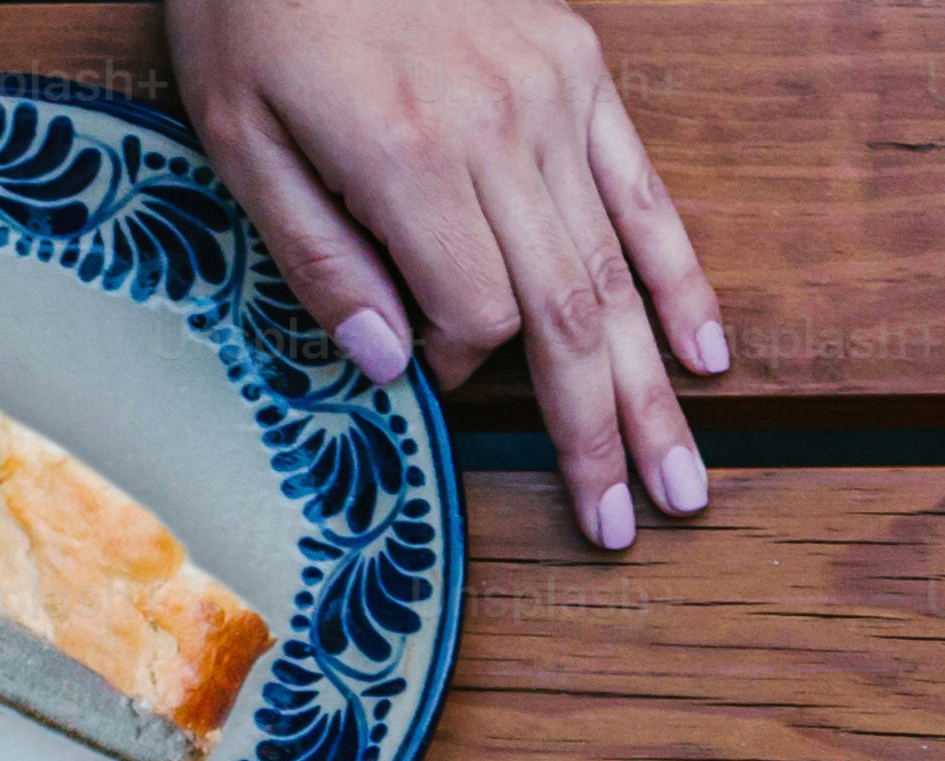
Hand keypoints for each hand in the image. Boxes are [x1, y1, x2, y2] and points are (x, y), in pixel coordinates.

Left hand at [171, 0, 724, 553]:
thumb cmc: (257, 4)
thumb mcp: (237, 129)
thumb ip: (314, 253)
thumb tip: (394, 367)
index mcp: (408, 155)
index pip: (478, 314)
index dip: (466, 366)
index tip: (433, 368)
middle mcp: (499, 132)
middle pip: (568, 317)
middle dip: (599, 433)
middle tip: (628, 523)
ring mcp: (553, 98)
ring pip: (616, 273)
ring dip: (653, 388)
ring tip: (684, 478)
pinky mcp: (579, 68)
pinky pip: (644, 194)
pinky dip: (680, 279)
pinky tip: (708, 355)